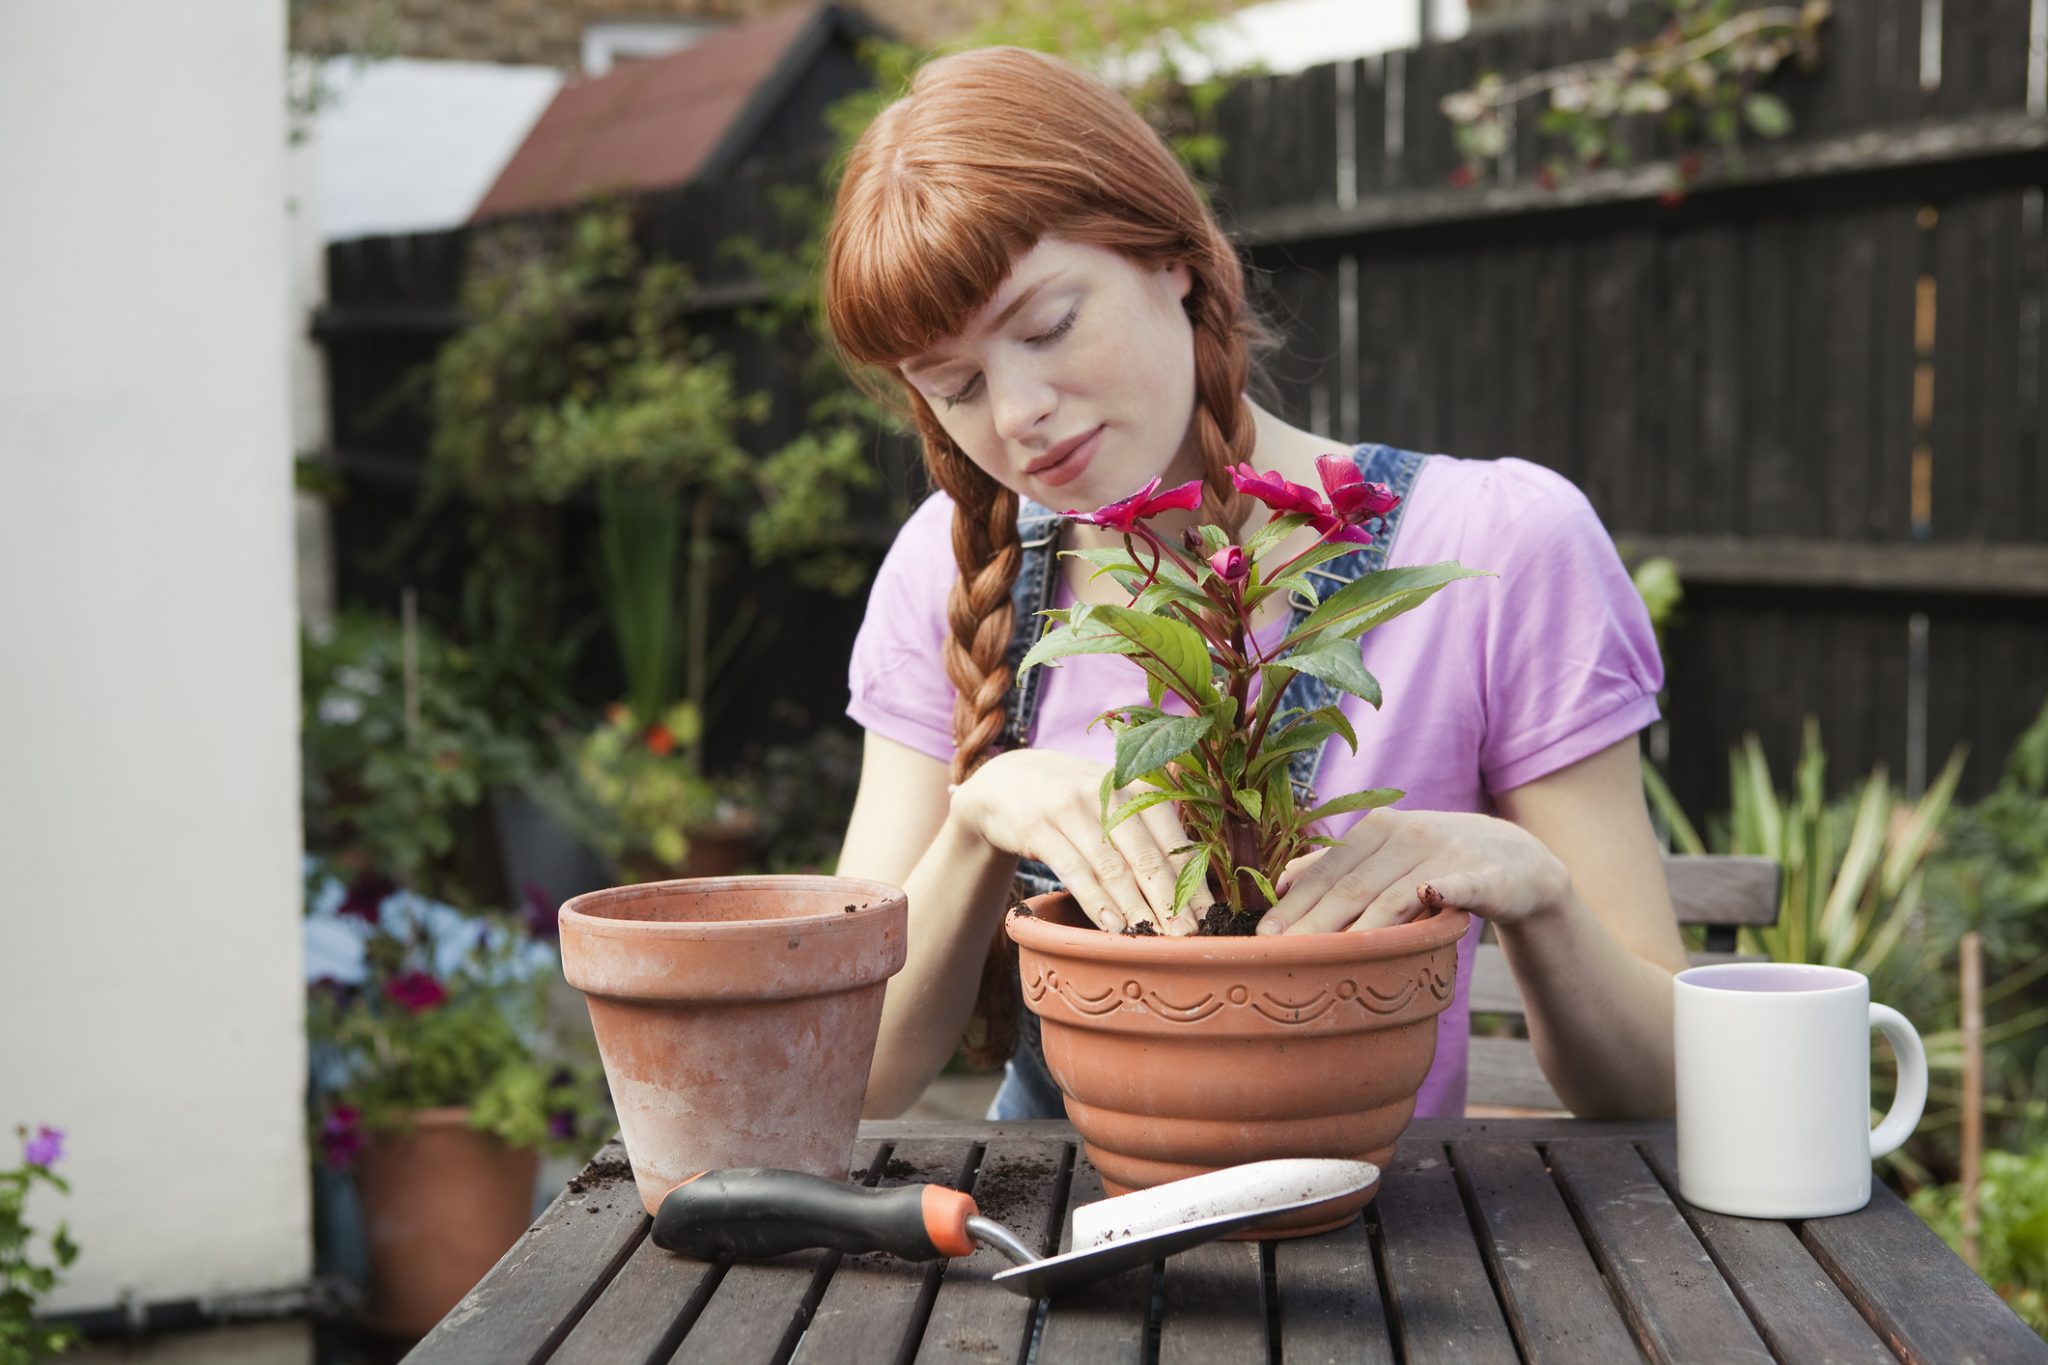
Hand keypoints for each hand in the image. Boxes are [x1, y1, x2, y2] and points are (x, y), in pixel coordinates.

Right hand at [950, 749, 1198, 934]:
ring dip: (1135, 907)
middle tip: (1187, 937)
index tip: (1209, 918)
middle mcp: (1108, 792)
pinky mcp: (1038, 826)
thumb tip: (1196, 881)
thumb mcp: (1114, 800)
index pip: (1173, 840)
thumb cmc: (1076, 802)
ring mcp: (1071, 807)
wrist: (1007, 781)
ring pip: (1112, 866)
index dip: (1192, 882)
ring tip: (1152, 939)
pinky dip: (1095, 901)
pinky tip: (1111, 926)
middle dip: (1169, 902)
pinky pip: (1073, 869)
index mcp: (1138, 786)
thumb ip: (1150, 829)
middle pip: (1146, 856)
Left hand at [1258, 807, 1569, 934]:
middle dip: (1314, 925)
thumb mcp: (1386, 856)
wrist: (1519, 859)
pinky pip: (1463, 883)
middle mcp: (1407, 834)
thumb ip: (1335, 866)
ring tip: (1333, 958)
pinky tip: (1432, 895)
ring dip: (1365, 927)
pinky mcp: (1488, 874)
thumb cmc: (1437, 863)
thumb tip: (1277, 880)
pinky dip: (1448, 888)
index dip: (1292, 905)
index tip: (1262, 939)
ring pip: (1397, 896)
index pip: (1325, 872)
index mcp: (1376, 830)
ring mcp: (1448, 851)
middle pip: (1352, 887)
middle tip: (1283, 960)